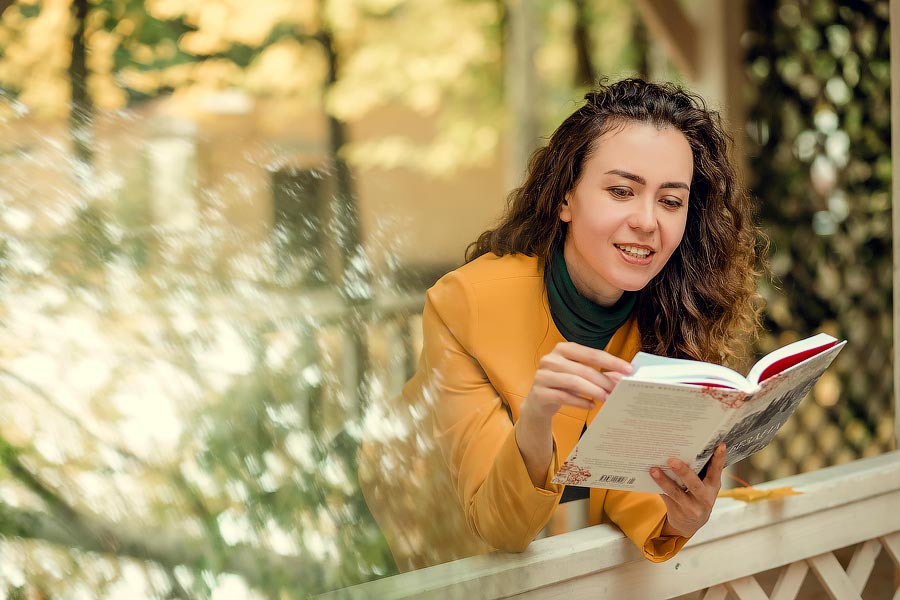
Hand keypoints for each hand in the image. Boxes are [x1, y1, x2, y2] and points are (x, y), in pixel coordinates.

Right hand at [516, 342, 631, 487]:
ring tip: (606, 398)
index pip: (591, 353)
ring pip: (573, 382)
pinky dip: (580, 402)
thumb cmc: (563, 385)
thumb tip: (622, 377)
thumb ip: (600, 374)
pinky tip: (591, 406)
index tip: (628, 370)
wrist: (538, 402)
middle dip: (603, 380)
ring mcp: (543, 375)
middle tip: (618, 390)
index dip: (611, 361)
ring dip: (593, 391)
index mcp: (563, 349)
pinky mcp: (539, 392)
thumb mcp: (580, 376)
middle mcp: (550, 359)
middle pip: (583, 369)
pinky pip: (563, 397)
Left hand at [651, 443, 725, 537]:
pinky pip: (666, 497)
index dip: (719, 458)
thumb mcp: (704, 487)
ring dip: (663, 480)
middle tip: (671, 460)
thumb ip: (700, 473)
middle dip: (683, 472)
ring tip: (653, 470)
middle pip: (694, 484)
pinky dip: (658, 487)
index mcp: (712, 487)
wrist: (690, 525)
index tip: (719, 445)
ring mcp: (690, 507)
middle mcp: (704, 498)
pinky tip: (650, 477)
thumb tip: (683, 450)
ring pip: (675, 492)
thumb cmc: (697, 498)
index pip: (717, 471)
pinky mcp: (677, 511)